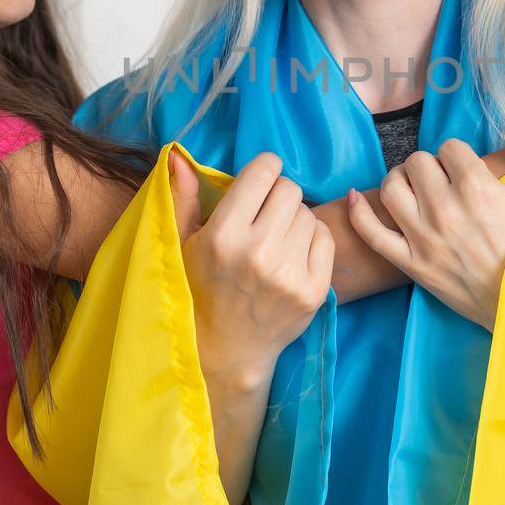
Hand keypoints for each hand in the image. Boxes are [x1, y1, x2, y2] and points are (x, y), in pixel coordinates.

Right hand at [170, 151, 333, 388]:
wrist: (228, 348)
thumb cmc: (201, 288)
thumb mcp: (183, 244)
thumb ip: (183, 197)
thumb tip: (179, 156)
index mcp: (223, 235)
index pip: (263, 172)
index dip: (265, 170)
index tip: (260, 182)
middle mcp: (258, 252)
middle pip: (290, 189)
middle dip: (279, 196)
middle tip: (267, 215)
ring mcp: (288, 274)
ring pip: (309, 213)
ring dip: (295, 219)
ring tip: (277, 239)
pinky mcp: (313, 291)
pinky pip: (325, 238)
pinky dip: (312, 240)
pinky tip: (293, 255)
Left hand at [344, 102, 504, 331]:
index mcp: (477, 187)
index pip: (448, 147)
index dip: (458, 155)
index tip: (468, 171)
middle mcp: (445, 209)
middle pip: (417, 163)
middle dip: (430, 165)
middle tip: (444, 180)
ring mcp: (424, 239)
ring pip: (390, 189)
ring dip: (400, 181)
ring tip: (415, 187)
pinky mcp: (412, 265)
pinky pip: (372, 233)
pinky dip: (359, 213)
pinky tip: (355, 197)